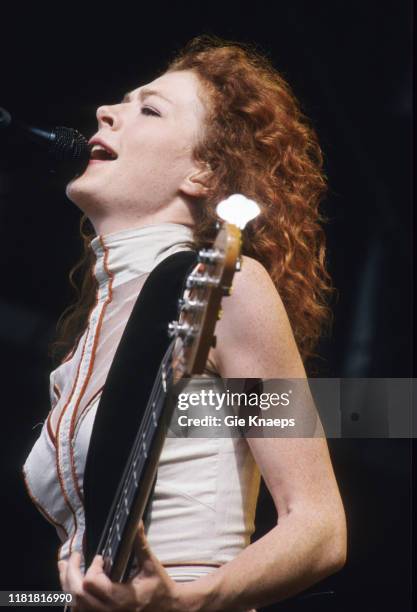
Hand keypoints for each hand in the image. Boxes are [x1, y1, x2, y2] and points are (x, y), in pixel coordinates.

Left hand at [58, 523, 181, 610]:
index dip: (92, 568)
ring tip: (64, 566)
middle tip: (72, 557)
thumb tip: (135, 521)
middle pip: (77, 594)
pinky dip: (73, 598)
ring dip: (67, 584)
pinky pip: (80, 611)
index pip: (92, 584)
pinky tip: (73, 584)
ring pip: (75, 605)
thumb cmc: (159, 587)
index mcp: (121, 598)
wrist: (166, 609)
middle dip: (70, 573)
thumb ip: (140, 543)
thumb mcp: (151, 564)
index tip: (100, 558)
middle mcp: (109, 611)